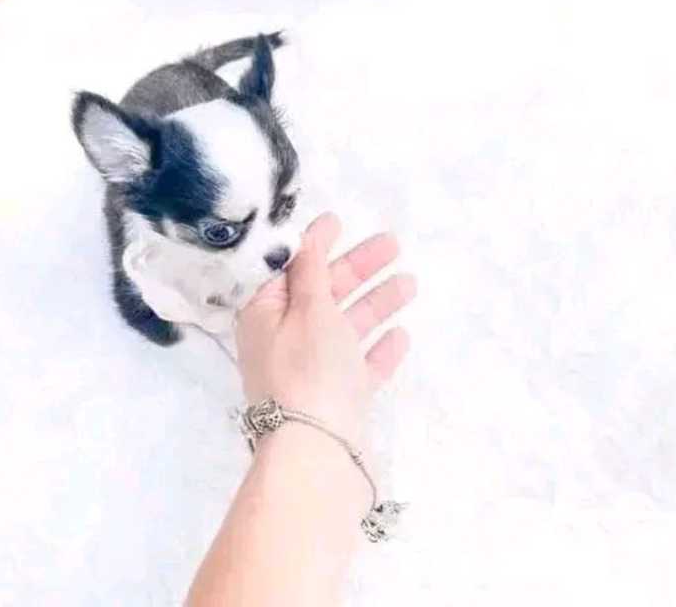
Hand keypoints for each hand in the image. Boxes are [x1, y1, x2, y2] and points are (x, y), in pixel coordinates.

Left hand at [235, 213, 415, 447]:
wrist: (318, 455)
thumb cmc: (308, 370)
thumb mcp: (309, 309)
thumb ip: (312, 270)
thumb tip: (308, 233)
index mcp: (265, 316)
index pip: (289, 269)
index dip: (315, 245)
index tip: (340, 220)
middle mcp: (285, 341)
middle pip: (323, 294)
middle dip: (358, 268)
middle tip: (393, 244)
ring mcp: (313, 372)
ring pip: (347, 327)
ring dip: (376, 303)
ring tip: (410, 283)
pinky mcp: (338, 399)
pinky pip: (360, 366)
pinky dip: (379, 349)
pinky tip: (402, 335)